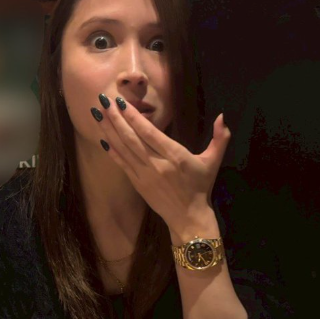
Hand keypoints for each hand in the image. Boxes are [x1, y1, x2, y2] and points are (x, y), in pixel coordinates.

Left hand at [93, 95, 229, 229]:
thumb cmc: (200, 187)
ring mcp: (144, 175)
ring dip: (109, 130)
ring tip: (97, 113)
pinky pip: (121, 164)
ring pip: (123, 149)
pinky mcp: (137, 183)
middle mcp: (156, 164)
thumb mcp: (213, 162)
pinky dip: (111, 150)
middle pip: (131, 138)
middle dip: (115, 118)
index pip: (149, 132)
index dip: (133, 116)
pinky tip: (102, 137)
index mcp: (175, 156)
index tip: (121, 101)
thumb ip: (220, 139)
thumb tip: (222, 116)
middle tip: (103, 100)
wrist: (188, 217)